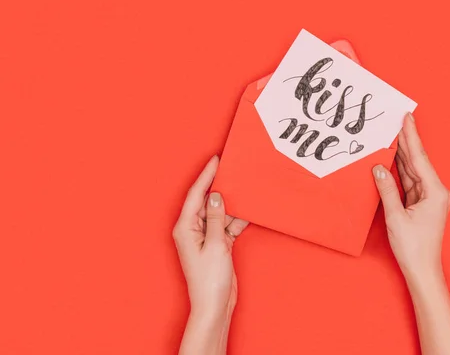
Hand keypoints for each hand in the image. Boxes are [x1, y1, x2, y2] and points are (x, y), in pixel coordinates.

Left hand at [173, 155, 247, 354]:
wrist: (215, 305)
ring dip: (232, 203)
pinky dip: (238, 218)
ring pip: (220, 212)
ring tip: (244, 186)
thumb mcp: (215, 245)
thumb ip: (216, 218)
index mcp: (185, 227)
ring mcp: (206, 237)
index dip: (206, 175)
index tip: (216, 159)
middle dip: (220, 186)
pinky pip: (228, 225)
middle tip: (232, 168)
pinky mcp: (218, 244)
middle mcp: (193, 229)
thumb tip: (216, 195)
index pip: (196, 194)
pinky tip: (249, 209)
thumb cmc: (209, 280)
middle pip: (207, 201)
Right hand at [372, 113, 449, 282]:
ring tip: (393, 134)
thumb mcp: (395, 217)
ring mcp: (429, 197)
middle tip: (397, 120)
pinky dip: (400, 169)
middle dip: (407, 140)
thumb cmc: (413, 247)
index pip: (419, 158)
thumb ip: (387, 189)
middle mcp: (435, 192)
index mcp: (435, 192)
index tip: (407, 118)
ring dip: (402, 153)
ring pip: (412, 169)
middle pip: (417, 161)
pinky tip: (392, 158)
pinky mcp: (421, 203)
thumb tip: (378, 168)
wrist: (422, 270)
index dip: (411, 137)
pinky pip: (409, 180)